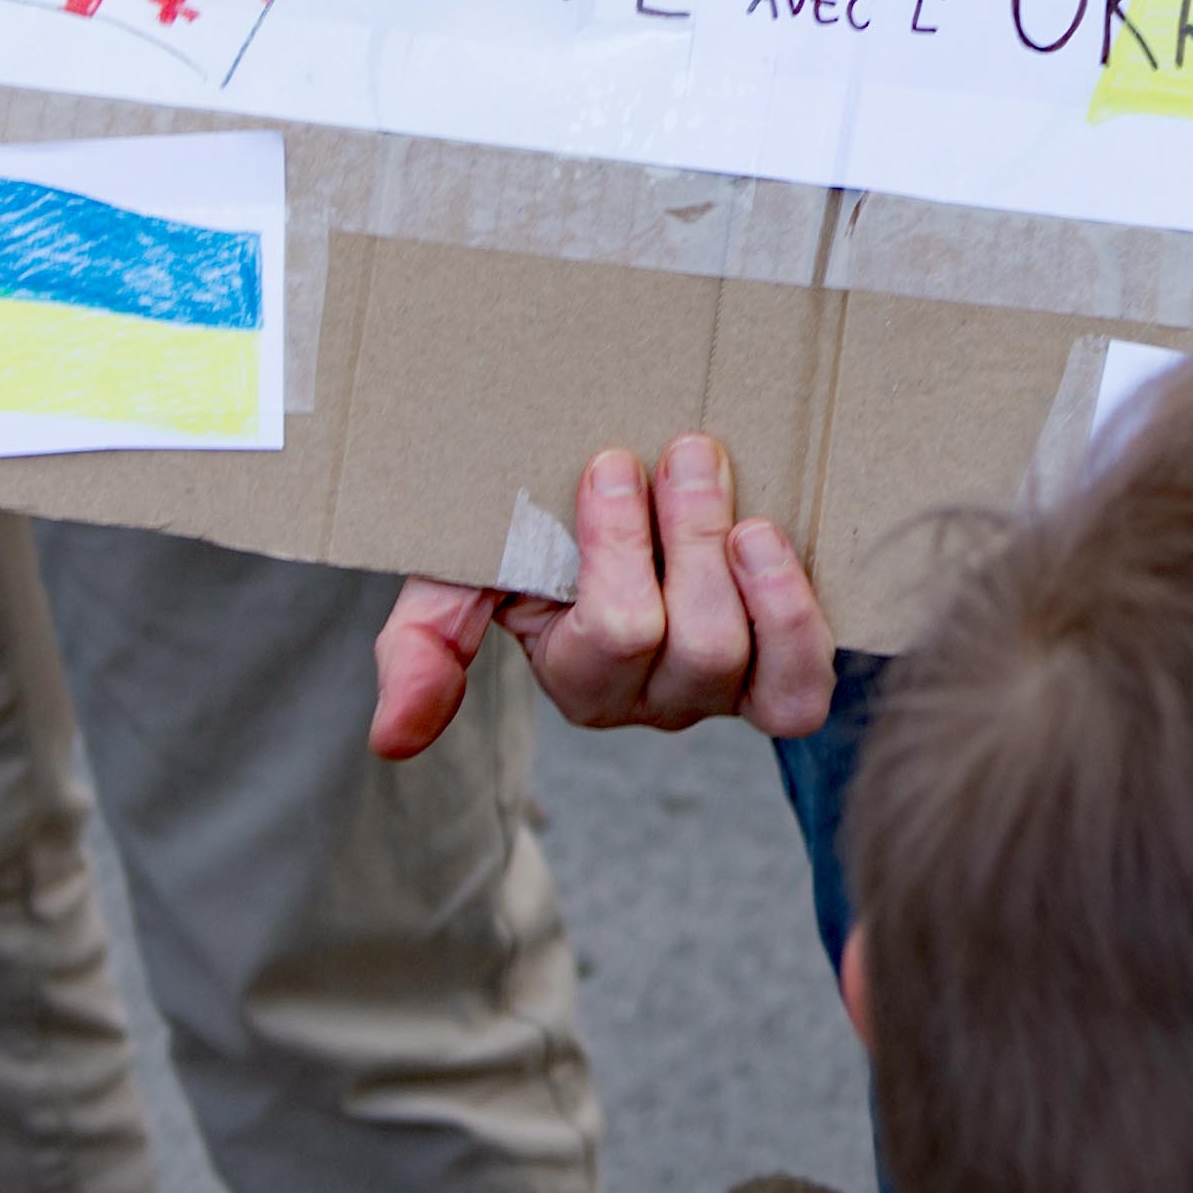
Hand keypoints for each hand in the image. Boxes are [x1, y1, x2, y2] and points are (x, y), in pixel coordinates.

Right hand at [367, 435, 835, 758]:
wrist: (625, 497)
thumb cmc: (534, 537)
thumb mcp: (460, 576)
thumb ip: (424, 644)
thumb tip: (391, 740)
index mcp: (579, 676)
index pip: (611, 633)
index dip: (619, 546)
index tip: (611, 462)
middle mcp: (652, 699)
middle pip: (693, 648)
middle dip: (692, 538)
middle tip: (687, 452)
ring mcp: (722, 689)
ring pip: (748, 666)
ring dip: (755, 578)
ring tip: (743, 509)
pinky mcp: (781, 671)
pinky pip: (801, 687)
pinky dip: (798, 620)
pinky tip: (774, 545)